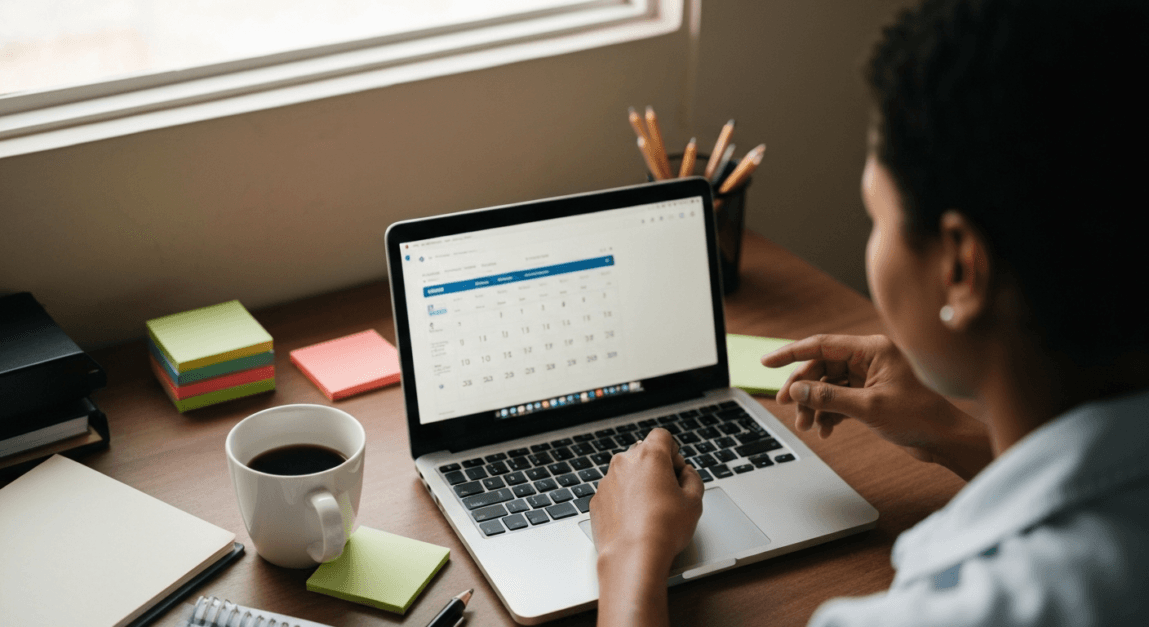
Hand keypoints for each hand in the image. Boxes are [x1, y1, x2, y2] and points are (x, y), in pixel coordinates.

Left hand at [591, 428, 703, 626]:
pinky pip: (613, 492)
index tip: (676, 470)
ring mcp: (606, 481)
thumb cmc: (664, 529)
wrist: (632, 556)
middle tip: (667, 492)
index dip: (673, 451)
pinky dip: (622, 500)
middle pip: (642, 453)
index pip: (662, 436)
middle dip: (655, 467)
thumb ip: (693, 478)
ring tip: (650, 511)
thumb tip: (686, 473)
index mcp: (649, 456)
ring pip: (625, 473)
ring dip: (637, 484)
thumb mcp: (694, 501)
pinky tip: (634, 520)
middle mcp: (623, 463)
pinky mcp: (596, 500)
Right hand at [763, 334, 989, 477]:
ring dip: (814, 405)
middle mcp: (869, 359)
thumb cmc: (919, 417)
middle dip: (803, 389)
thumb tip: (796, 390)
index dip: (791, 353)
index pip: (821, 345)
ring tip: (807, 426)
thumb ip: (828, 397)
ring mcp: (870, 377)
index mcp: (872, 350)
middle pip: (821, 367)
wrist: (946, 440)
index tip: (766, 362)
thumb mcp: (868, 407)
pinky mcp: (871, 395)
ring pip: (828, 386)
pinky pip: (839, 399)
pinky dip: (829, 413)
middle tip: (787, 407)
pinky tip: (825, 430)